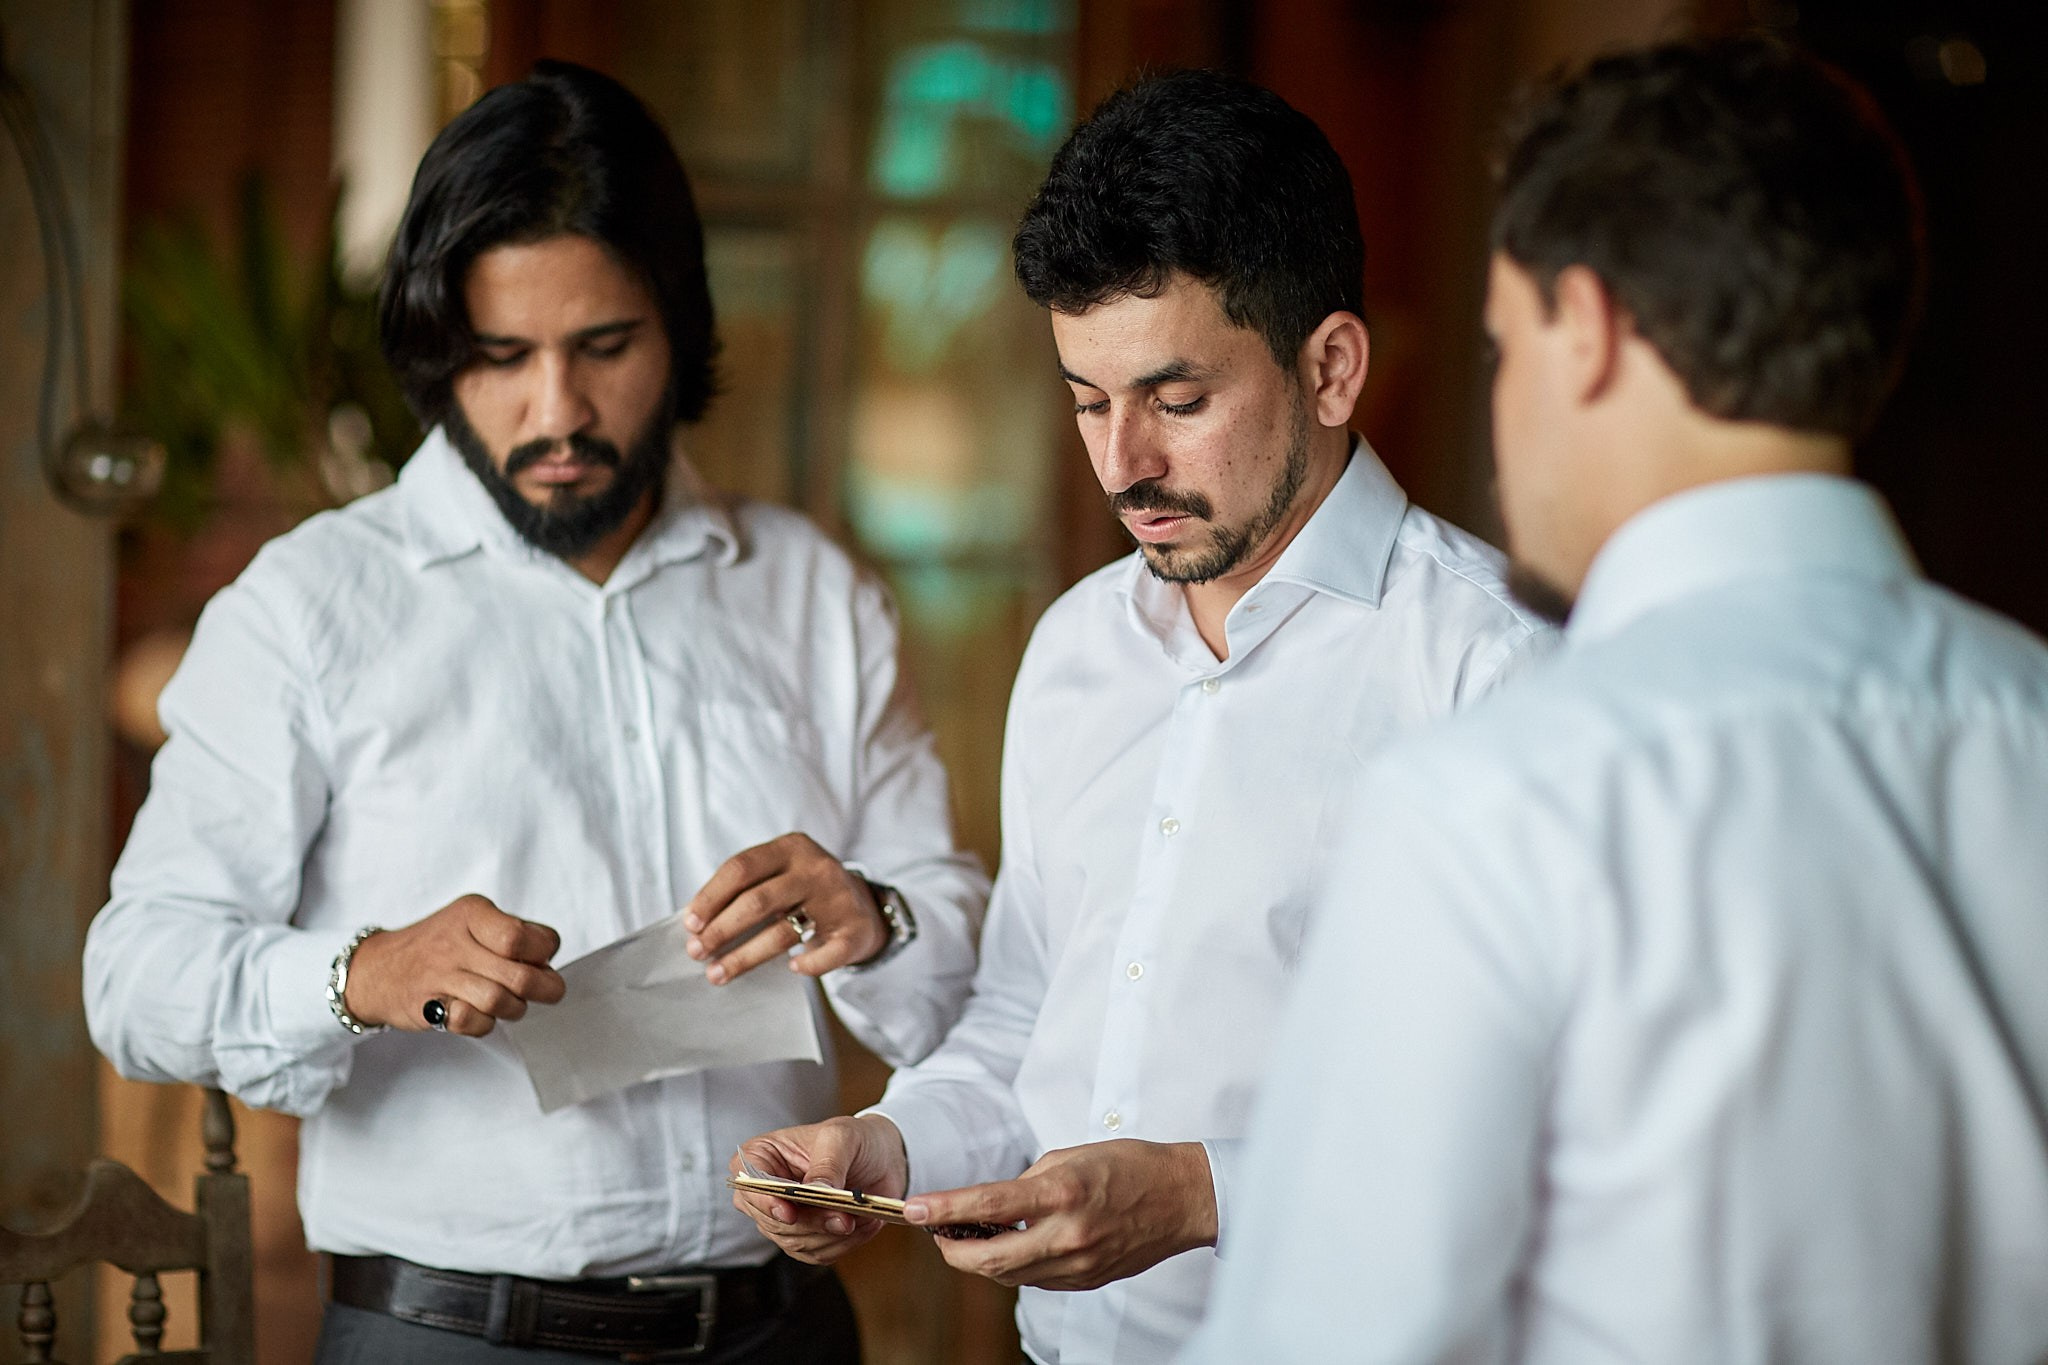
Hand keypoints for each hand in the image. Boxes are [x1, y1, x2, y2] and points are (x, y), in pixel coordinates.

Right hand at [343, 893, 563, 1035]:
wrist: (377, 969)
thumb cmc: (437, 946)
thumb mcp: (472, 922)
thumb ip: (513, 934)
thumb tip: (549, 959)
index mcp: (472, 914)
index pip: (524, 937)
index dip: (544, 953)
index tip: (542, 958)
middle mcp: (455, 942)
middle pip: (520, 974)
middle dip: (544, 988)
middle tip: (546, 990)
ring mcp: (439, 975)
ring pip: (499, 1001)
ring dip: (514, 1008)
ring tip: (510, 1002)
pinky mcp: (427, 1006)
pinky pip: (471, 1022)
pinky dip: (483, 1024)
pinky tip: (477, 1013)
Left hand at [683, 833, 885, 982]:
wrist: (863, 904)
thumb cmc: (803, 890)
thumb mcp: (780, 872)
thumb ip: (746, 887)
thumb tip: (696, 922)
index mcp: (791, 848)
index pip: (741, 868)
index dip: (711, 896)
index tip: (690, 923)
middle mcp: (815, 869)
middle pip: (757, 901)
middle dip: (721, 930)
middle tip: (697, 952)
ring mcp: (838, 899)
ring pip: (783, 932)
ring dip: (745, 957)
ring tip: (717, 974)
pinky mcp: (855, 930)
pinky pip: (826, 955)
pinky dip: (808, 965)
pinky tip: (791, 969)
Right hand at [730, 1115, 908, 1264]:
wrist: (882, 1159)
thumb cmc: (855, 1139)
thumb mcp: (842, 1138)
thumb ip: (827, 1164)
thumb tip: (815, 1191)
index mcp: (762, 1156)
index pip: (748, 1183)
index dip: (765, 1202)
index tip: (789, 1213)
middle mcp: (766, 1191)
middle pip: (773, 1221)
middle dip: (812, 1223)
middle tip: (845, 1219)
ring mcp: (783, 1218)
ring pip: (795, 1242)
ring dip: (831, 1235)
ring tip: (861, 1217)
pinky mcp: (805, 1238)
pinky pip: (816, 1254)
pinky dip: (842, 1244)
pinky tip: (864, 1225)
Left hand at [904, 1140, 1216, 1290]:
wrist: (1182, 1198)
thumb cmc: (1130, 1166)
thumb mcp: (1071, 1156)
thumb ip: (1028, 1182)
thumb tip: (994, 1204)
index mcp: (1060, 1193)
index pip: (987, 1206)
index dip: (943, 1209)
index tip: (913, 1209)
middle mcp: (1066, 1235)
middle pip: (988, 1260)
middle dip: (951, 1250)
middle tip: (936, 1231)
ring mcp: (1077, 1264)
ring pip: (1009, 1275)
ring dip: (981, 1259)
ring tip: (968, 1237)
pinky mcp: (1086, 1281)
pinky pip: (1036, 1280)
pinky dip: (1015, 1265)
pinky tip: (1011, 1245)